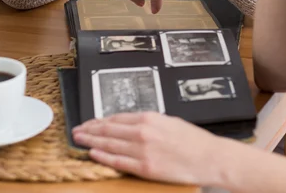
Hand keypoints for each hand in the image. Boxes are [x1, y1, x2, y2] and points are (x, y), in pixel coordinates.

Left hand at [72, 112, 221, 185]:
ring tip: (80, 141)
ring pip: (110, 144)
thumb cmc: (192, 140)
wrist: (209, 157)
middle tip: (76, 130)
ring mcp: (143, 150)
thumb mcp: (169, 121)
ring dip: (92, 142)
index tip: (89, 122)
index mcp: (149, 118)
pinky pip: (119, 161)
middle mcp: (143, 131)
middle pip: (109, 130)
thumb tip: (131, 125)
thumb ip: (149, 122)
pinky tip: (93, 154)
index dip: (99, 120)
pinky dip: (104, 157)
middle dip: (90, 130)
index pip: (117, 118)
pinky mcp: (146, 167)